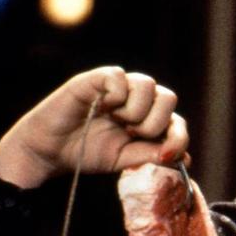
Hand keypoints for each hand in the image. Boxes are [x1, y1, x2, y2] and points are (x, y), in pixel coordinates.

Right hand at [0, 66, 188, 187]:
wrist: (50, 152)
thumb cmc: (87, 152)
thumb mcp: (125, 159)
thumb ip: (152, 155)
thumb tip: (184, 157)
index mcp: (147, 118)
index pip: (176, 120)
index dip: (178, 136)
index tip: (166, 155)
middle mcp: (136, 99)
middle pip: (169, 97)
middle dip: (155, 123)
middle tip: (131, 134)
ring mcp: (118, 87)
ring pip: (148, 84)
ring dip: (136, 111)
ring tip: (117, 121)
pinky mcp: (96, 79)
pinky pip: (119, 76)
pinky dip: (116, 95)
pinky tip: (102, 107)